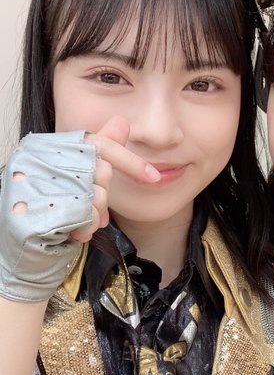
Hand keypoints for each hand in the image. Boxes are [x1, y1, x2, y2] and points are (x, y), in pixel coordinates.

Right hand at [0, 116, 158, 301]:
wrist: (18, 253)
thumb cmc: (48, 212)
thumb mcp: (74, 177)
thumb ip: (97, 150)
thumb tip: (122, 122)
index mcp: (43, 145)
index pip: (98, 144)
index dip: (130, 161)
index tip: (154, 177)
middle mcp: (35, 158)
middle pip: (101, 171)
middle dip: (104, 198)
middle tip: (92, 212)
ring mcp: (33, 184)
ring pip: (95, 196)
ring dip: (95, 216)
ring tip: (80, 224)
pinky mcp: (35, 210)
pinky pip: (83, 216)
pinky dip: (86, 227)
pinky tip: (74, 232)